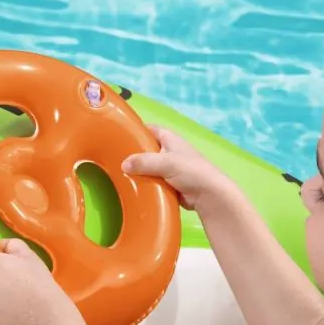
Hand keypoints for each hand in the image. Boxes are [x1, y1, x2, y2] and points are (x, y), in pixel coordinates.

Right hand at [121, 125, 236, 213]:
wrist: (209, 195)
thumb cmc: (191, 172)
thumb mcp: (166, 163)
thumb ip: (144, 162)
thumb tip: (123, 164)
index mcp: (169, 139)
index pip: (149, 129)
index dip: (135, 131)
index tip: (119, 136)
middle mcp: (168, 151)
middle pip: (145, 149)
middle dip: (133, 153)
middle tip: (114, 158)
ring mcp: (168, 168)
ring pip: (147, 166)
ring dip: (137, 171)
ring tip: (119, 174)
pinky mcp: (168, 182)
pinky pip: (151, 180)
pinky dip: (143, 182)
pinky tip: (131, 187)